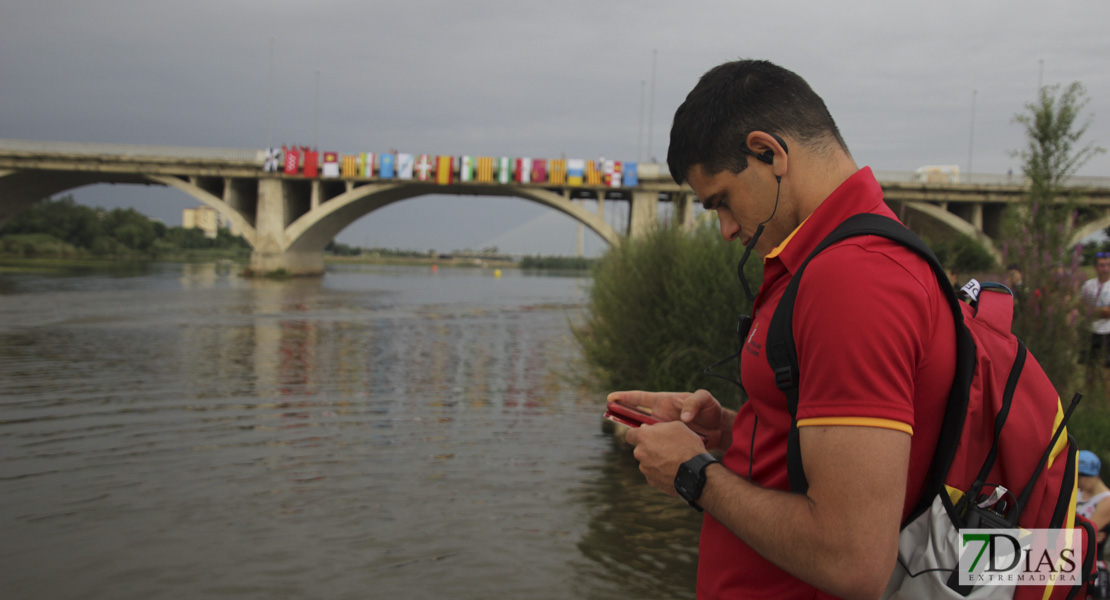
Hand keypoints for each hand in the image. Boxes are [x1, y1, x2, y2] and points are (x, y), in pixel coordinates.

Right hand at [606, 389, 729, 449]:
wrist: (720, 430)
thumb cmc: (710, 410)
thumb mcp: (705, 399)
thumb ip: (694, 402)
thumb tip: (684, 417)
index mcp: (663, 402)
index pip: (640, 398)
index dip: (625, 397)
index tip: (610, 398)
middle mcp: (659, 417)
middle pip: (636, 417)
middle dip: (623, 417)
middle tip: (611, 417)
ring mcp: (662, 431)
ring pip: (644, 435)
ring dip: (637, 437)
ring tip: (634, 441)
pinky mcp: (667, 444)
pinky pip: (654, 447)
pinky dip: (650, 450)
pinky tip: (650, 456)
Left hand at [623, 419, 708, 495]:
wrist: (695, 472)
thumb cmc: (687, 446)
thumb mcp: (676, 427)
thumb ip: (658, 427)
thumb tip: (647, 428)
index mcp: (643, 437)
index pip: (630, 435)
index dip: (637, 435)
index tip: (645, 437)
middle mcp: (640, 453)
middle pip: (640, 449)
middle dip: (650, 448)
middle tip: (667, 448)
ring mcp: (645, 468)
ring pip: (647, 462)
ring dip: (656, 461)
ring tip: (673, 460)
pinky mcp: (652, 481)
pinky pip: (654, 474)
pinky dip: (661, 472)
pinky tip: (673, 470)